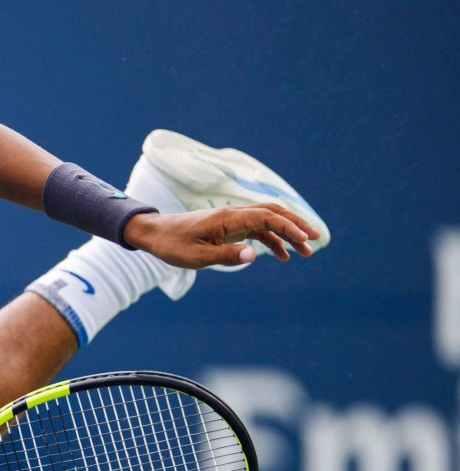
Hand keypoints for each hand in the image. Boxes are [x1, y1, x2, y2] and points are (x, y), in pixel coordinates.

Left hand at [122, 203, 319, 268]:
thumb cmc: (173, 245)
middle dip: (296, 224)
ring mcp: (232, 220)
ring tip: (305, 252)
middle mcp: (233, 214)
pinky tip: (282, 256)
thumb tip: (254, 256)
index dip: (289, 226)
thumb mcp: (197, 257)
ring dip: (287, 234)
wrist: (155, 234)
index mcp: (228, 218)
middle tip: (316, 239)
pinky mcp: (228, 227)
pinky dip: (272, 240)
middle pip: (273, 213)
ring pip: (267, 221)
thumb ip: (226, 256)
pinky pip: (256, 230)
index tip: (307, 239)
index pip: (267, 217)